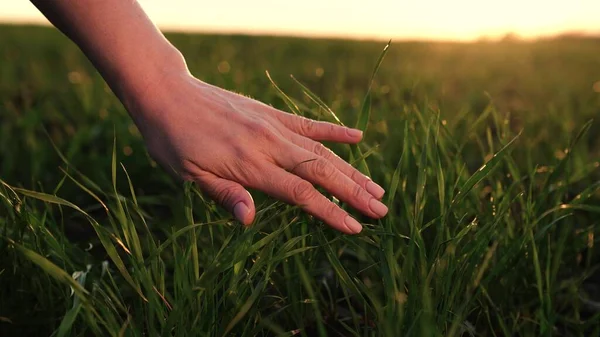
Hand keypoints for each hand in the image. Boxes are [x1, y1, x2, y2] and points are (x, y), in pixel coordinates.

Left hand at [128, 71, 387, 233]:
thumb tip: (248, 220)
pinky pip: (309, 124)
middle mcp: (269, 145)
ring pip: (322, 150)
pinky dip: (335, 131)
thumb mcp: (189, 174)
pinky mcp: (271, 114)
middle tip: (382, 211)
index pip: (301, 194)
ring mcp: (273, 126)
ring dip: (352, 170)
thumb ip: (224, 194)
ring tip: (377, 187)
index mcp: (249, 165)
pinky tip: (358, 137)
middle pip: (322, 172)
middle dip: (354, 193)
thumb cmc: (173, 141)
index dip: (331, 212)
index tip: (356, 228)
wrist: (167, 94)